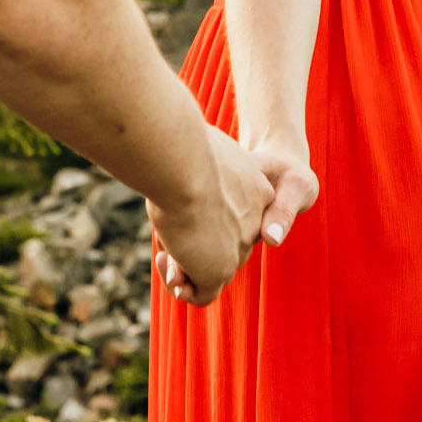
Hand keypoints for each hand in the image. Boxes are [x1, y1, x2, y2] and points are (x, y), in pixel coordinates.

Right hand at [148, 127, 274, 307]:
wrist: (185, 166)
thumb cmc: (186, 148)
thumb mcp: (200, 143)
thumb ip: (197, 151)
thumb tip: (171, 128)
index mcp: (257, 189)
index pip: (237, 214)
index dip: (209, 217)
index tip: (184, 205)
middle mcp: (253, 222)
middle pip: (223, 243)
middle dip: (194, 244)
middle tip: (168, 232)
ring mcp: (237, 249)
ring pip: (212, 270)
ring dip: (185, 267)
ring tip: (165, 251)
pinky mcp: (217, 271)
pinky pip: (202, 293)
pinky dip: (182, 287)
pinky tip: (167, 264)